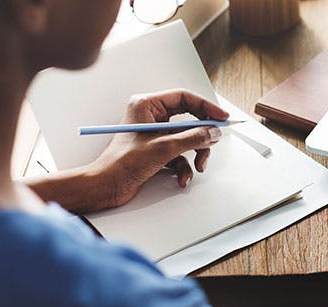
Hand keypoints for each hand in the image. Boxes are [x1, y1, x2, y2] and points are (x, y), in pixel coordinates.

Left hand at [91, 89, 228, 207]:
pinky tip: (181, 178)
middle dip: (200, 136)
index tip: (221, 117)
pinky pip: (179, 155)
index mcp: (147, 106)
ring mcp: (154, 135)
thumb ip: (192, 138)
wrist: (106, 186)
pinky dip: (184, 167)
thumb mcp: (164, 148)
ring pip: (186, 139)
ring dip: (195, 155)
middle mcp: (151, 117)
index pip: (184, 98)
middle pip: (188, 120)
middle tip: (212, 143)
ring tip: (197, 166)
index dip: (206, 107)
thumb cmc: (122, 163)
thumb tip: (212, 132)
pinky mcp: (156, 151)